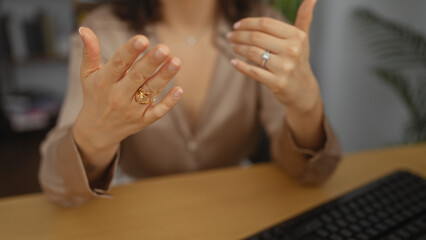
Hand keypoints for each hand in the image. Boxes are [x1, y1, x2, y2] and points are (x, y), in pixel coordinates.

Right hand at [73, 27, 182, 166]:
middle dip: (151, 62)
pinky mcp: (142, 121)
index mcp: (104, 82)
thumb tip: (85, 28)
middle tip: (164, 49)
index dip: (130, 51)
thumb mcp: (88, 75)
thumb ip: (90, 52)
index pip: (118, 64)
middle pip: (137, 77)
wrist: (95, 132)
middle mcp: (118, 96)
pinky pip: (157, 112)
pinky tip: (179, 90)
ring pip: (150, 92)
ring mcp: (131, 110)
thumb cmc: (94, 96)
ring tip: (176, 61)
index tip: (143, 39)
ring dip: (164, 77)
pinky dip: (168, 102)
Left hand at [227, 0, 319, 113]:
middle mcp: (292, 51)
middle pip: (257, 37)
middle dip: (239, 35)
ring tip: (232, 45)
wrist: (304, 91)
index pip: (266, 24)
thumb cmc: (299, 60)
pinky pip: (253, 71)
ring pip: (253, 53)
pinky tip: (233, 61)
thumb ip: (305, 17)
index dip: (248, 23)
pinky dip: (241, 66)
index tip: (237, 25)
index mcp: (297, 36)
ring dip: (238, 48)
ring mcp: (284, 68)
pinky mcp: (277, 83)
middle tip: (230, 35)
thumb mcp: (303, 39)